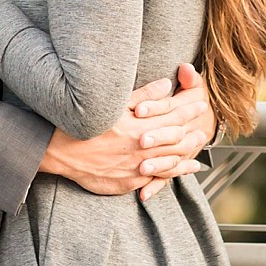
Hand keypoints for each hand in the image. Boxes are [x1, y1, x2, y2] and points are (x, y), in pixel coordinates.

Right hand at [41, 74, 209, 198]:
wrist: (60, 151)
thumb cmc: (84, 124)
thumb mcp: (113, 104)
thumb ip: (143, 95)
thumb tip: (166, 84)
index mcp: (139, 126)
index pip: (172, 116)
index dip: (188, 110)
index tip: (200, 104)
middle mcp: (141, 148)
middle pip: (176, 140)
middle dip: (192, 131)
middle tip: (205, 127)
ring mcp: (136, 167)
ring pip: (171, 160)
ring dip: (188, 153)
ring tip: (198, 147)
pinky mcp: (129, 181)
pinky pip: (158, 178)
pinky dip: (175, 173)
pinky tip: (184, 168)